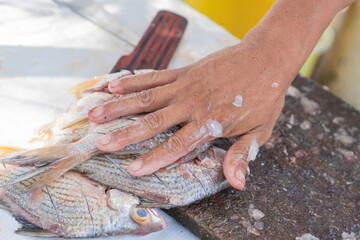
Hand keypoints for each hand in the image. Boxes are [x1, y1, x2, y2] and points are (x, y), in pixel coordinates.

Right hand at [88, 38, 291, 188]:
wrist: (266, 57)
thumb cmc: (264, 96)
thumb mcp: (260, 130)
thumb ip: (242, 155)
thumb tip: (237, 183)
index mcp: (210, 123)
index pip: (177, 145)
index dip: (154, 158)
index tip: (132, 170)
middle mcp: (192, 104)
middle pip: (153, 122)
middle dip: (125, 134)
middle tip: (100, 142)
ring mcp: (185, 86)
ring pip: (146, 98)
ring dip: (119, 107)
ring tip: (94, 114)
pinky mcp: (184, 72)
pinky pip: (154, 77)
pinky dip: (133, 82)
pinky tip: (114, 86)